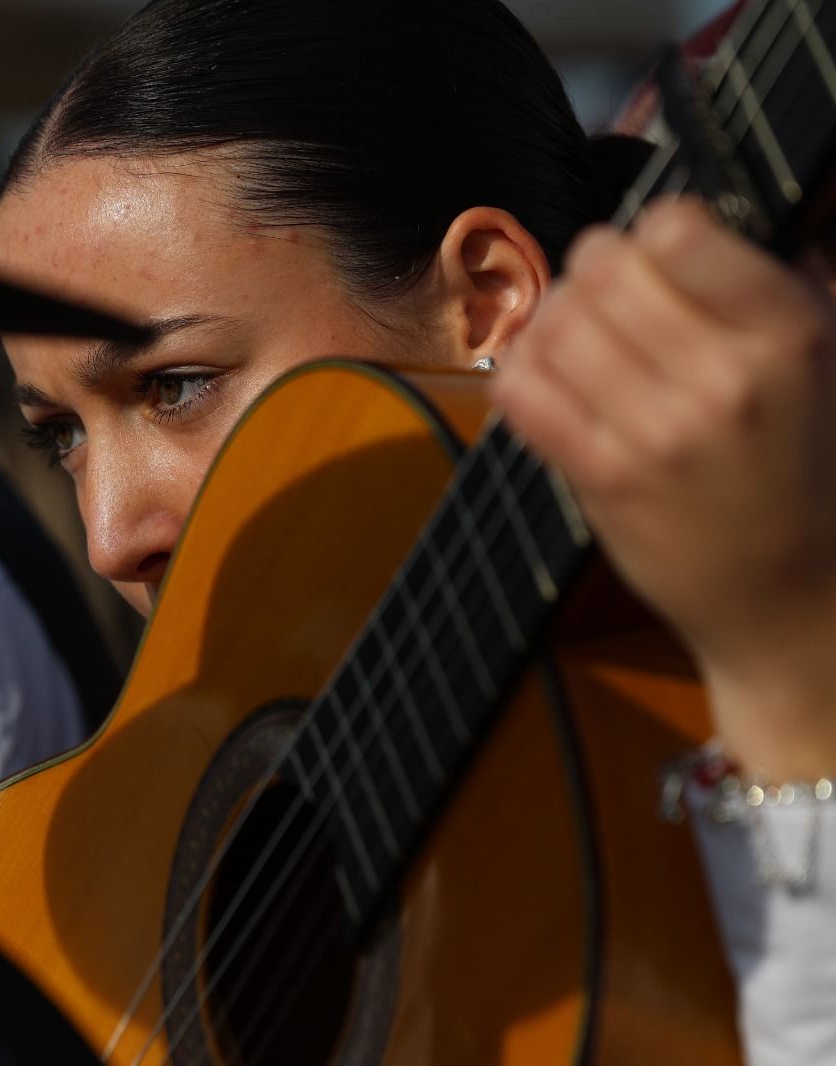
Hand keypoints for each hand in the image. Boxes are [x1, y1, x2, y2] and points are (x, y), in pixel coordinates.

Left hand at [493, 198, 835, 779]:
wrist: (787, 596)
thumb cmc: (803, 469)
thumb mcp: (826, 360)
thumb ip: (783, 280)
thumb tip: (717, 211)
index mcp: (788, 336)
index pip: (678, 230)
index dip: (654, 231)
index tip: (658, 252)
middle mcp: (722, 381)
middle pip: (602, 270)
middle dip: (594, 272)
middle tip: (605, 295)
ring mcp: (656, 434)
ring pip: (554, 323)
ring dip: (553, 320)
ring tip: (578, 339)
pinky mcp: (601, 478)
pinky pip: (522, 389)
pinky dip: (520, 372)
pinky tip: (547, 379)